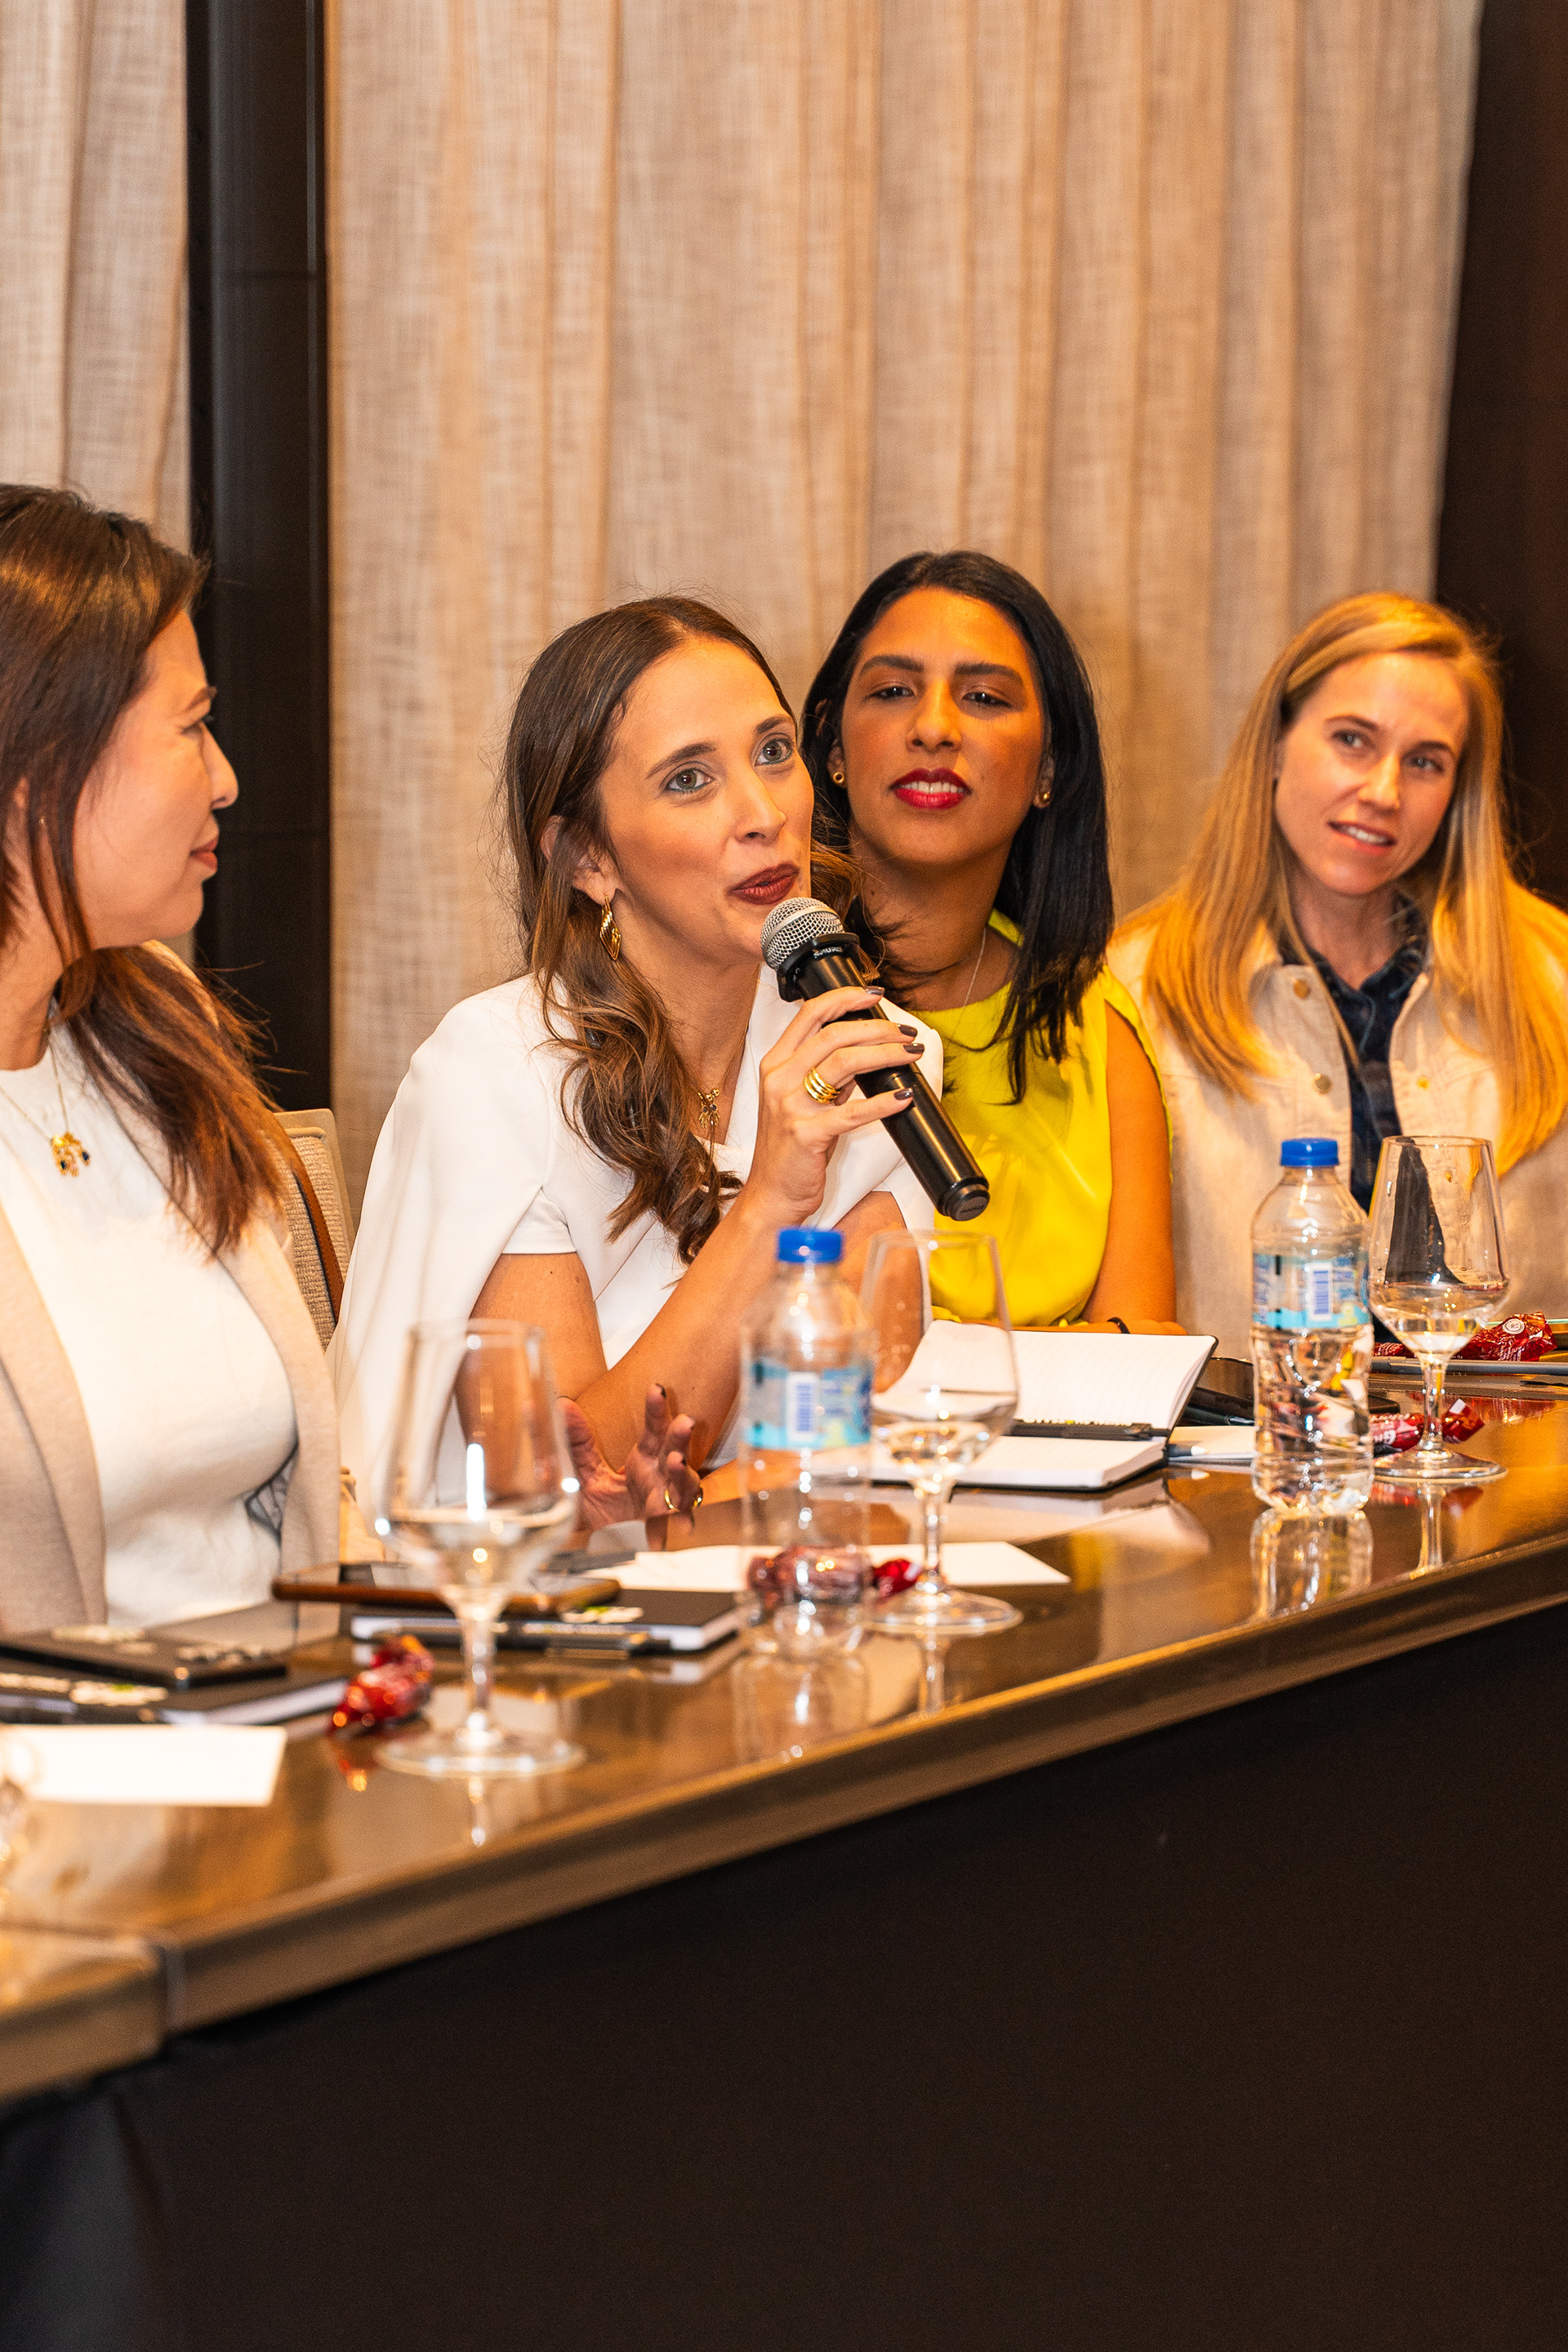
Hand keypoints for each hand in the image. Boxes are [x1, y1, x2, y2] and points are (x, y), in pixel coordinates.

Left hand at [561, 1386, 699, 1529]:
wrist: (593, 1542)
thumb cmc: (598, 1506)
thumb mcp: (581, 1469)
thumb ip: (573, 1440)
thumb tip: (561, 1405)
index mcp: (643, 1459)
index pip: (653, 1430)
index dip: (656, 1411)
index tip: (657, 1390)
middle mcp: (658, 1476)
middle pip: (675, 1450)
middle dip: (680, 1436)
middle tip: (684, 1421)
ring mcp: (664, 1500)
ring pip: (683, 1483)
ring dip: (682, 1472)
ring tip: (676, 1460)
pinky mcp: (661, 1524)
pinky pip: (676, 1520)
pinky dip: (682, 1519)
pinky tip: (682, 1521)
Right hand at [740, 986, 923, 1229]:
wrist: (771, 1194)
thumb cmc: (790, 1149)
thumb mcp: (802, 1102)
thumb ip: (827, 1076)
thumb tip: (866, 1052)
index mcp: (776, 1064)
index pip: (810, 1014)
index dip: (845, 998)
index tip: (875, 995)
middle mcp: (779, 1078)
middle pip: (834, 1034)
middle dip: (878, 1028)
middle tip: (906, 1033)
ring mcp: (791, 1105)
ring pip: (845, 1062)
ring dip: (886, 1054)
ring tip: (911, 1054)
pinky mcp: (807, 1134)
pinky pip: (854, 1111)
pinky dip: (885, 1102)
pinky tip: (904, 1098)